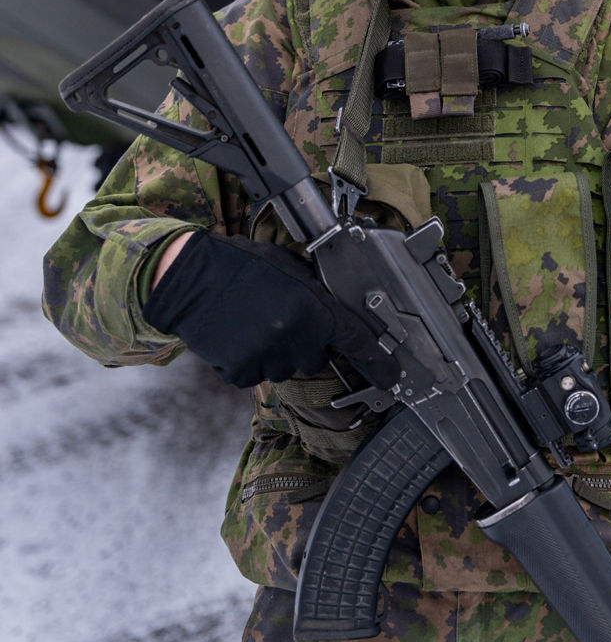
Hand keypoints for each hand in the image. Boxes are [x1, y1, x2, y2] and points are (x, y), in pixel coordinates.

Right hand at [143, 230, 377, 387]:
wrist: (189, 278)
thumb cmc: (240, 264)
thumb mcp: (291, 267)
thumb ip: (318, 292)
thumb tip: (339, 312)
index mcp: (313, 307)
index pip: (357, 341)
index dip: (378, 362)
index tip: (391, 376)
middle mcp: (295, 335)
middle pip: (316, 356)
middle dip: (305, 341)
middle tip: (279, 316)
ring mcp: (268, 356)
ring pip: (286, 367)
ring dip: (276, 351)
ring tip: (253, 321)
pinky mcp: (242, 371)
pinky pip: (257, 374)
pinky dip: (250, 360)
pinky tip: (238, 334)